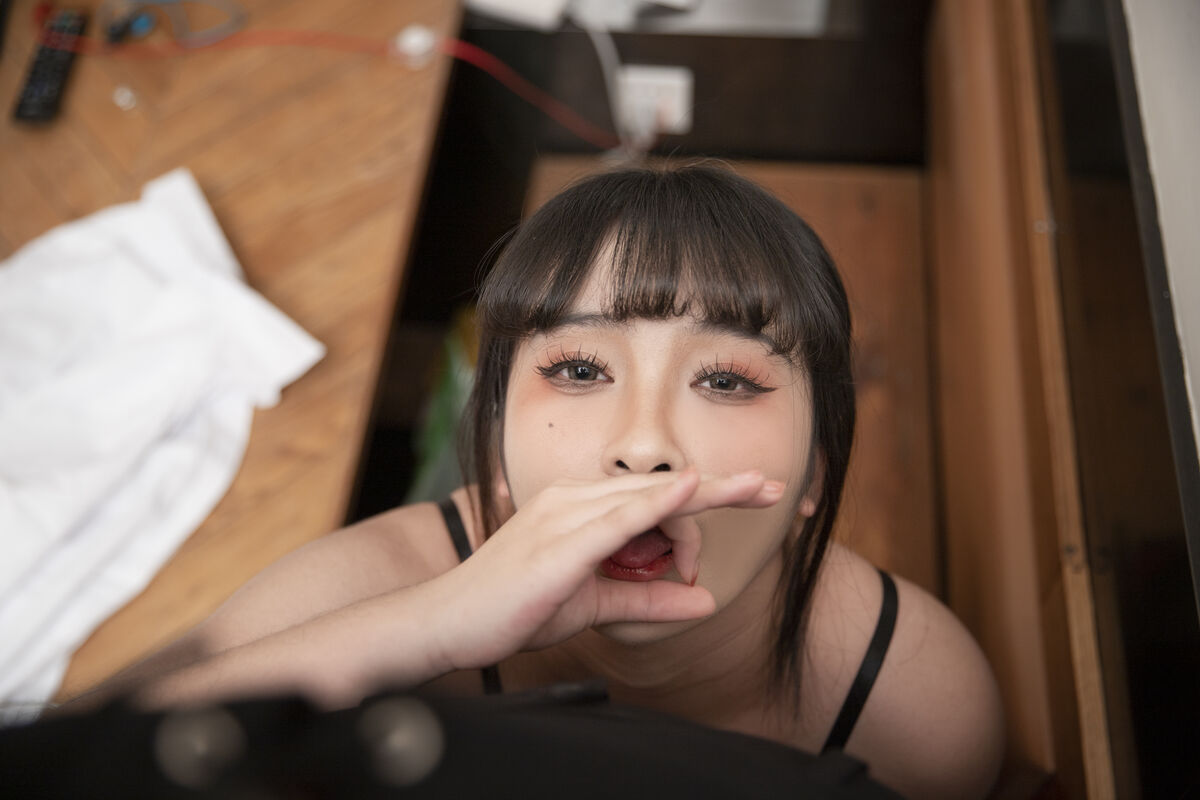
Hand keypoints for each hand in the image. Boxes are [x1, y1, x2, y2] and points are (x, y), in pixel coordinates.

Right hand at [425, 469, 783, 671]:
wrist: (446, 624)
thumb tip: (705, 599)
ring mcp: (564, 515)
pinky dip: (658, 503)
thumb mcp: (593, 604)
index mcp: (579, 508)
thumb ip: (647, 596)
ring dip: (706, 492)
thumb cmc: (512, 610)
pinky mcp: (559, 543)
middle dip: (723, 486)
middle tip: (775, 487)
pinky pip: (617, 517)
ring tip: (756, 489)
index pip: (654, 497)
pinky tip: (692, 489)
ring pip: (647, 495)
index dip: (706, 495)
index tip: (754, 492)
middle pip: (660, 488)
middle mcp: (573, 499)